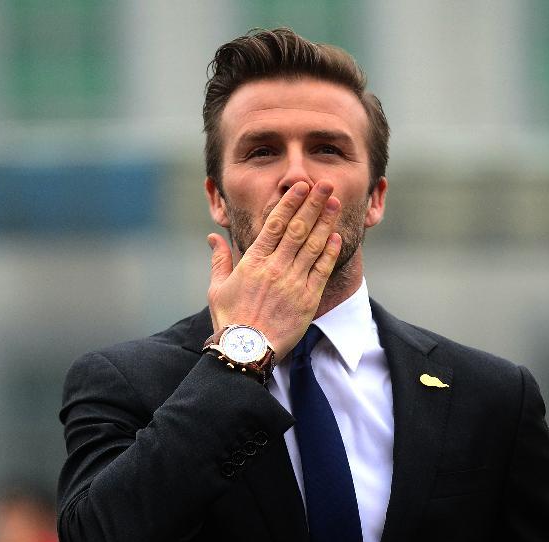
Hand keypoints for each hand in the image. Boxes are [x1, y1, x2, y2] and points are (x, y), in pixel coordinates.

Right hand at [206, 181, 341, 358]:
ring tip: (334, 202)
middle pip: (299, 228)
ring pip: (313, 245)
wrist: (246, 350)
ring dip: (325, 222)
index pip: (275, 224)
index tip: (300, 186)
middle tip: (325, 184)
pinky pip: (322, 271)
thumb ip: (219, 260)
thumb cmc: (230, 321)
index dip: (290, 202)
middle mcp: (276, 268)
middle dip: (313, 203)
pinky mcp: (308, 300)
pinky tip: (336, 237)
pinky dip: (330, 252)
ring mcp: (294, 283)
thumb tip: (213, 238)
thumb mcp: (217, 288)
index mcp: (254, 262)